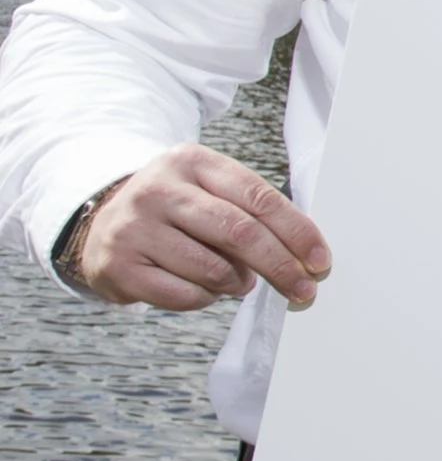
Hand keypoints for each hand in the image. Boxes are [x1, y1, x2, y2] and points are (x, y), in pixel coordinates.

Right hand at [72, 146, 328, 310]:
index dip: (297, 232)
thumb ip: (252, 212)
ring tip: (237, 280)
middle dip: (280, 265)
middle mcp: (158, 190)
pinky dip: (206, 298)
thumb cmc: (176, 211)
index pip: (258, 197)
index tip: (320, 260)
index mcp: (190, 161)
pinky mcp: (118, 266)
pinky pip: (184, 295)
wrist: (101, 224)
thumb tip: (305, 256)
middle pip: (239, 232)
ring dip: (238, 283)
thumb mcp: (208, 191)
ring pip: (212, 269)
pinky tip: (204, 288)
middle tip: (303, 288)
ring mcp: (133, 228)